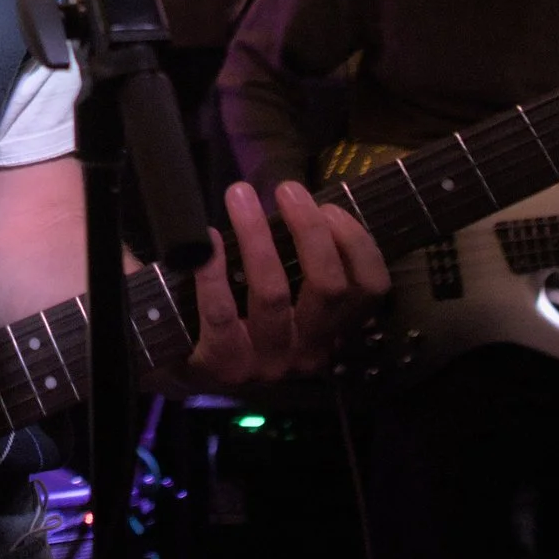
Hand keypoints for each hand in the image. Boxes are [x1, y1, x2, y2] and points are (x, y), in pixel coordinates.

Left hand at [181, 181, 389, 388]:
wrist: (187, 368)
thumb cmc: (242, 313)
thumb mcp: (285, 292)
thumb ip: (300, 258)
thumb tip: (299, 199)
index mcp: (333, 329)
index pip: (371, 289)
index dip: (357, 243)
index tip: (330, 208)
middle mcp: (309, 350)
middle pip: (328, 286)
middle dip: (310, 230)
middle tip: (286, 189)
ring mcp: (268, 362)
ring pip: (273, 294)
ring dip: (256, 236)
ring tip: (239, 195)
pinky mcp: (224, 365)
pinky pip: (222, 312)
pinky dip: (214, 271)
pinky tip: (208, 239)